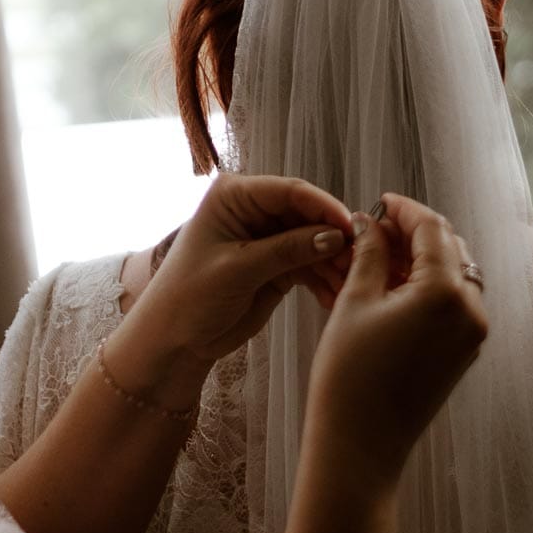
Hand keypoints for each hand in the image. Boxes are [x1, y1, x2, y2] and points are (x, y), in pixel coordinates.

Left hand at [110, 173, 353, 408]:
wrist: (173, 340)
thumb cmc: (190, 296)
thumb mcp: (239, 269)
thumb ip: (288, 250)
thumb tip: (337, 236)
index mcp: (235, 195)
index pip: (290, 192)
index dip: (324, 207)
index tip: (351, 228)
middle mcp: (254, 210)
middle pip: (308, 215)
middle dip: (334, 238)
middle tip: (359, 262)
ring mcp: (267, 238)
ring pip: (314, 241)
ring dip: (334, 263)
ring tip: (350, 285)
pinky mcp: (276, 264)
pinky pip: (309, 264)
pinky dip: (324, 279)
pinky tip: (334, 296)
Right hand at [305, 193, 488, 491]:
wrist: (361, 447)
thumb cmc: (349, 376)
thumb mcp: (354, 303)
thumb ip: (370, 253)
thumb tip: (371, 221)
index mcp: (445, 292)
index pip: (433, 229)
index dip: (405, 209)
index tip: (380, 202)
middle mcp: (471, 310)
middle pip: (451, 248)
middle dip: (416, 233)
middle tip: (376, 230)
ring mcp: (473, 334)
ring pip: (457, 275)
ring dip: (424, 259)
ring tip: (381, 258)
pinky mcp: (465, 353)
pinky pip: (455, 304)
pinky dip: (431, 287)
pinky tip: (395, 288)